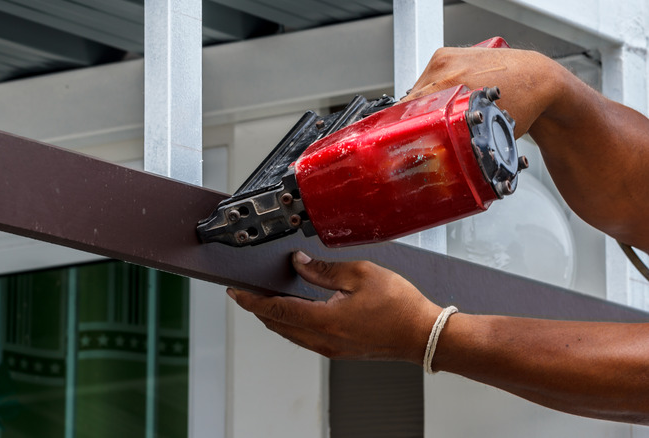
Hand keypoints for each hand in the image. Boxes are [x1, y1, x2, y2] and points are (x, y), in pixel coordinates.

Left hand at [227, 251, 441, 362]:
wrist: (423, 336)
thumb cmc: (401, 307)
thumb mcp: (360, 274)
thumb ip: (323, 269)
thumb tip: (298, 263)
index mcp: (325, 321)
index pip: (276, 311)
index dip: (252, 301)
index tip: (236, 292)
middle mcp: (324, 340)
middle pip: (278, 325)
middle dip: (259, 308)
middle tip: (246, 292)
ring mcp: (332, 349)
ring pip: (290, 333)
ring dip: (274, 317)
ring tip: (265, 299)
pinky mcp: (340, 350)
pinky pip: (304, 338)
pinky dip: (291, 323)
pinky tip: (294, 311)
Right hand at [402, 47, 566, 136]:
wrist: (539, 80)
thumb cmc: (524, 103)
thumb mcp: (485, 131)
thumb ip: (456, 139)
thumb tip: (435, 155)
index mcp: (450, 83)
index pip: (410, 109)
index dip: (407, 130)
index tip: (406, 142)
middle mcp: (445, 66)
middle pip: (412, 99)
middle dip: (416, 119)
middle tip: (427, 135)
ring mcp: (446, 57)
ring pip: (419, 89)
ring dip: (424, 105)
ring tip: (441, 118)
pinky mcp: (449, 55)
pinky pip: (428, 78)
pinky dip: (432, 92)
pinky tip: (446, 103)